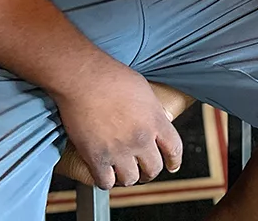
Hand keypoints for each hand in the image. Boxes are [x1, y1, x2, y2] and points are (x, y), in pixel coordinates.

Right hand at [54, 60, 182, 189]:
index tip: (172, 165)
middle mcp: (141, 138)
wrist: (83, 77)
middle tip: (143, 170)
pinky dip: (105, 180)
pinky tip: (103, 173)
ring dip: (126, 176)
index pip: (174, 149)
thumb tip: (159, 119)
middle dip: (149, 171)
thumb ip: (153, 109)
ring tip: (121, 171)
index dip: (174, 161)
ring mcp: (119, 150)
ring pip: (130, 179)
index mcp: (155, 120)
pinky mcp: (96, 157)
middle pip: (153, 168)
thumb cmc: (109, 76)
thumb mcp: (143, 89)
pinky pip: (105, 182)